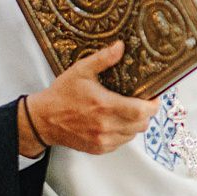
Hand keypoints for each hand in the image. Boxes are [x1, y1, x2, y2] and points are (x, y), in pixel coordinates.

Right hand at [23, 41, 158, 156]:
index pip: (141, 112)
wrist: (43, 120)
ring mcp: (102, 140)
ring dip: (135, 124)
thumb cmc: (61, 95)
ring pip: (133, 135)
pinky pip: (121, 142)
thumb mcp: (81, 71)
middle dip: (146, 113)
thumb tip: (120, 47)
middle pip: (142, 125)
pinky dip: (123, 133)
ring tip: (127, 111)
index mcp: (104, 106)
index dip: (153, 105)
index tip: (154, 97)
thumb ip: (103, 59)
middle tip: (141, 102)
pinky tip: (115, 121)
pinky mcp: (99, 148)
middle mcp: (105, 126)